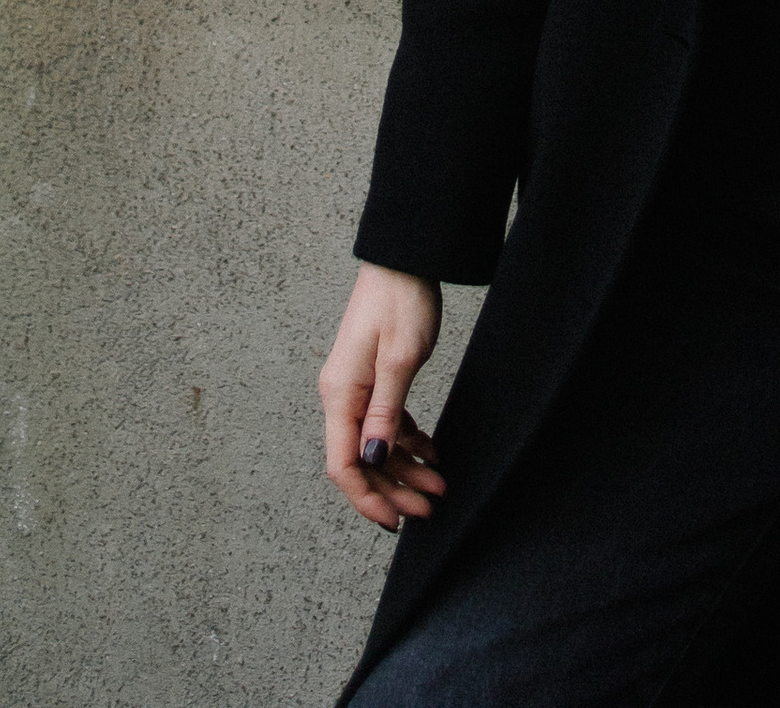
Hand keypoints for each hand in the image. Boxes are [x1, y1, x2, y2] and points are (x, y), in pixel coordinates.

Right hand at [320, 263, 447, 530]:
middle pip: (361, 461)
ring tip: (438, 486)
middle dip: (393, 490)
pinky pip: (385, 423)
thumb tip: (373, 459)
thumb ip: (385, 412)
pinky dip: (407, 442)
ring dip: (405, 469)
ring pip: (376, 445)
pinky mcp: (373, 379)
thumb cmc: (401, 300)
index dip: (367, 498)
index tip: (395, 520)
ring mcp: (357, 388)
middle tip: (429, 508)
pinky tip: (431, 453)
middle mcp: (342, 396)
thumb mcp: (399, 359)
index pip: (343, 464)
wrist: (404, 258)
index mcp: (341, 394)